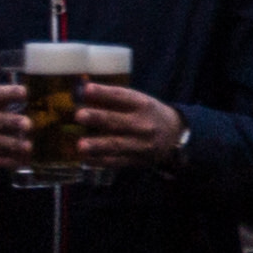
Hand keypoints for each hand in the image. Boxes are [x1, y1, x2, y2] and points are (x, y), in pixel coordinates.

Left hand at [67, 83, 186, 169]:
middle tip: (78, 115)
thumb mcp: (136, 100)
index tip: (86, 90)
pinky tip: (86, 158)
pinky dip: (100, 161)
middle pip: (117, 121)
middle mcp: (142, 125)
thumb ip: (110, 98)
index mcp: (142, 104)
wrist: (174, 135)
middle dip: (97, 118)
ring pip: (117, 145)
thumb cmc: (146, 113)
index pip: (121, 97)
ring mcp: (140, 145)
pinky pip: (116, 162)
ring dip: (97, 146)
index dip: (104, 93)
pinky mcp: (136, 160)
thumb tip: (80, 94)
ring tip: (80, 146)